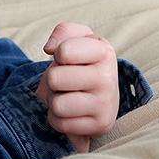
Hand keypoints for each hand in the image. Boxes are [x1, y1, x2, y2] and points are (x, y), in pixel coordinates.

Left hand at [36, 22, 118, 153]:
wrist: (101, 94)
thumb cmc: (81, 62)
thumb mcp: (76, 38)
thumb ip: (62, 32)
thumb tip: (49, 48)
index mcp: (104, 52)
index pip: (63, 51)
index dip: (57, 55)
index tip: (65, 58)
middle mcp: (109, 78)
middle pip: (54, 79)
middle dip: (52, 79)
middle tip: (65, 80)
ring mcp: (106, 105)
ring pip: (57, 105)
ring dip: (54, 100)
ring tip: (67, 95)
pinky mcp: (100, 126)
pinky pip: (60, 124)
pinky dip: (58, 118)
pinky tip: (71, 111)